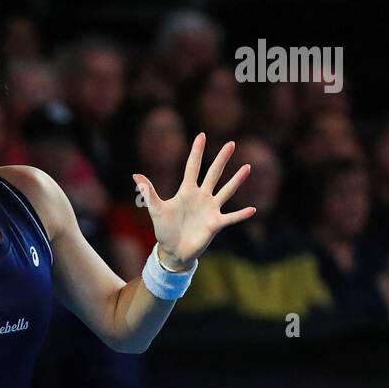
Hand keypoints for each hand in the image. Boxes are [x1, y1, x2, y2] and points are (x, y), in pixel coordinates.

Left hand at [133, 134, 255, 268]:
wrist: (173, 252)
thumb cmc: (164, 230)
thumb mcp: (156, 210)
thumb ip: (149, 192)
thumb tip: (135, 175)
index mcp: (187, 191)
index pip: (193, 167)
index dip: (196, 152)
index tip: (202, 135)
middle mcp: (201, 197)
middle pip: (213, 174)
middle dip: (221, 159)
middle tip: (231, 144)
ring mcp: (210, 209)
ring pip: (226, 191)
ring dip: (237, 180)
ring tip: (247, 167)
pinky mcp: (215, 224)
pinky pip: (231, 218)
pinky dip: (241, 215)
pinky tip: (252, 209)